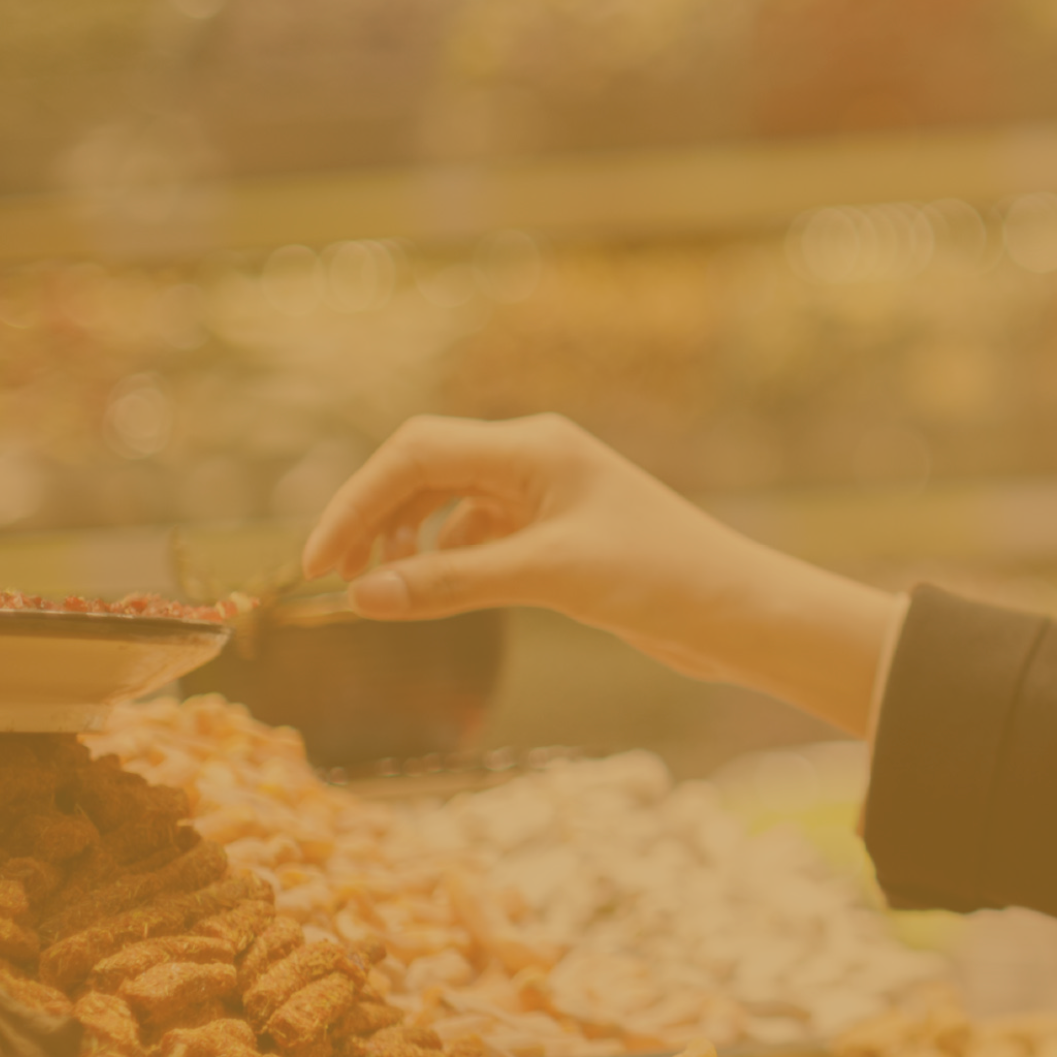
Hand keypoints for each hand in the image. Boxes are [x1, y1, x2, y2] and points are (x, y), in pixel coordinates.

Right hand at [300, 413, 905, 735]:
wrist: (736, 610)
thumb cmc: (661, 577)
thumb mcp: (550, 577)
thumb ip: (453, 584)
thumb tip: (361, 596)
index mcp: (535, 447)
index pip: (416, 452)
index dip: (357, 501)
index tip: (320, 560)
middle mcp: (535, 460)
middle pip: (422, 468)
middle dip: (371, 515)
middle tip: (333, 575)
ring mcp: (545, 496)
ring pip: (445, 503)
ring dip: (403, 539)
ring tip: (376, 587)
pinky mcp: (556, 536)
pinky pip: (476, 535)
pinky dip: (442, 559)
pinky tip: (428, 590)